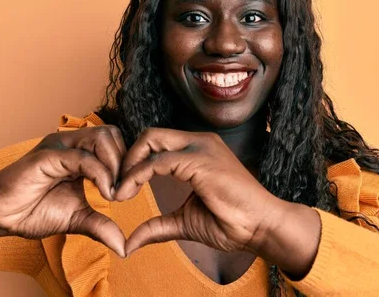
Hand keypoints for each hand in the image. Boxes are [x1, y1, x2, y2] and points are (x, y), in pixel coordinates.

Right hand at [0, 126, 126, 256]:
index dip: (127, 164)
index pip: (115, 143)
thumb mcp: (77, 219)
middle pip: (111, 134)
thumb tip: (124, 247)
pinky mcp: (46, 157)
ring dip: (115, 165)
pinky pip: (81, 157)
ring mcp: (58, 147)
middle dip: (124, 162)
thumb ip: (101, 226)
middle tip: (123, 192)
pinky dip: (100, 173)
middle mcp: (71, 144)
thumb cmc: (34, 211)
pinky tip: (104, 194)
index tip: (129, 192)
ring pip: (100, 138)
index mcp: (80, 152)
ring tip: (113, 193)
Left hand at [113, 128, 283, 256]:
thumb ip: (157, 226)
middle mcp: (199, 143)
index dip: (134, 161)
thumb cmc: (232, 223)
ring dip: (128, 165)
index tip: (121, 188)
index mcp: (198, 151)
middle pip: (150, 134)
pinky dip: (137, 176)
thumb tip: (130, 243)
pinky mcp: (200, 161)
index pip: (157, 142)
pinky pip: (157, 162)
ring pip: (150, 140)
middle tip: (117, 185)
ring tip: (119, 191)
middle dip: (127, 157)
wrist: (261, 228)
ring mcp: (201, 148)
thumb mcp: (185, 222)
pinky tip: (128, 192)